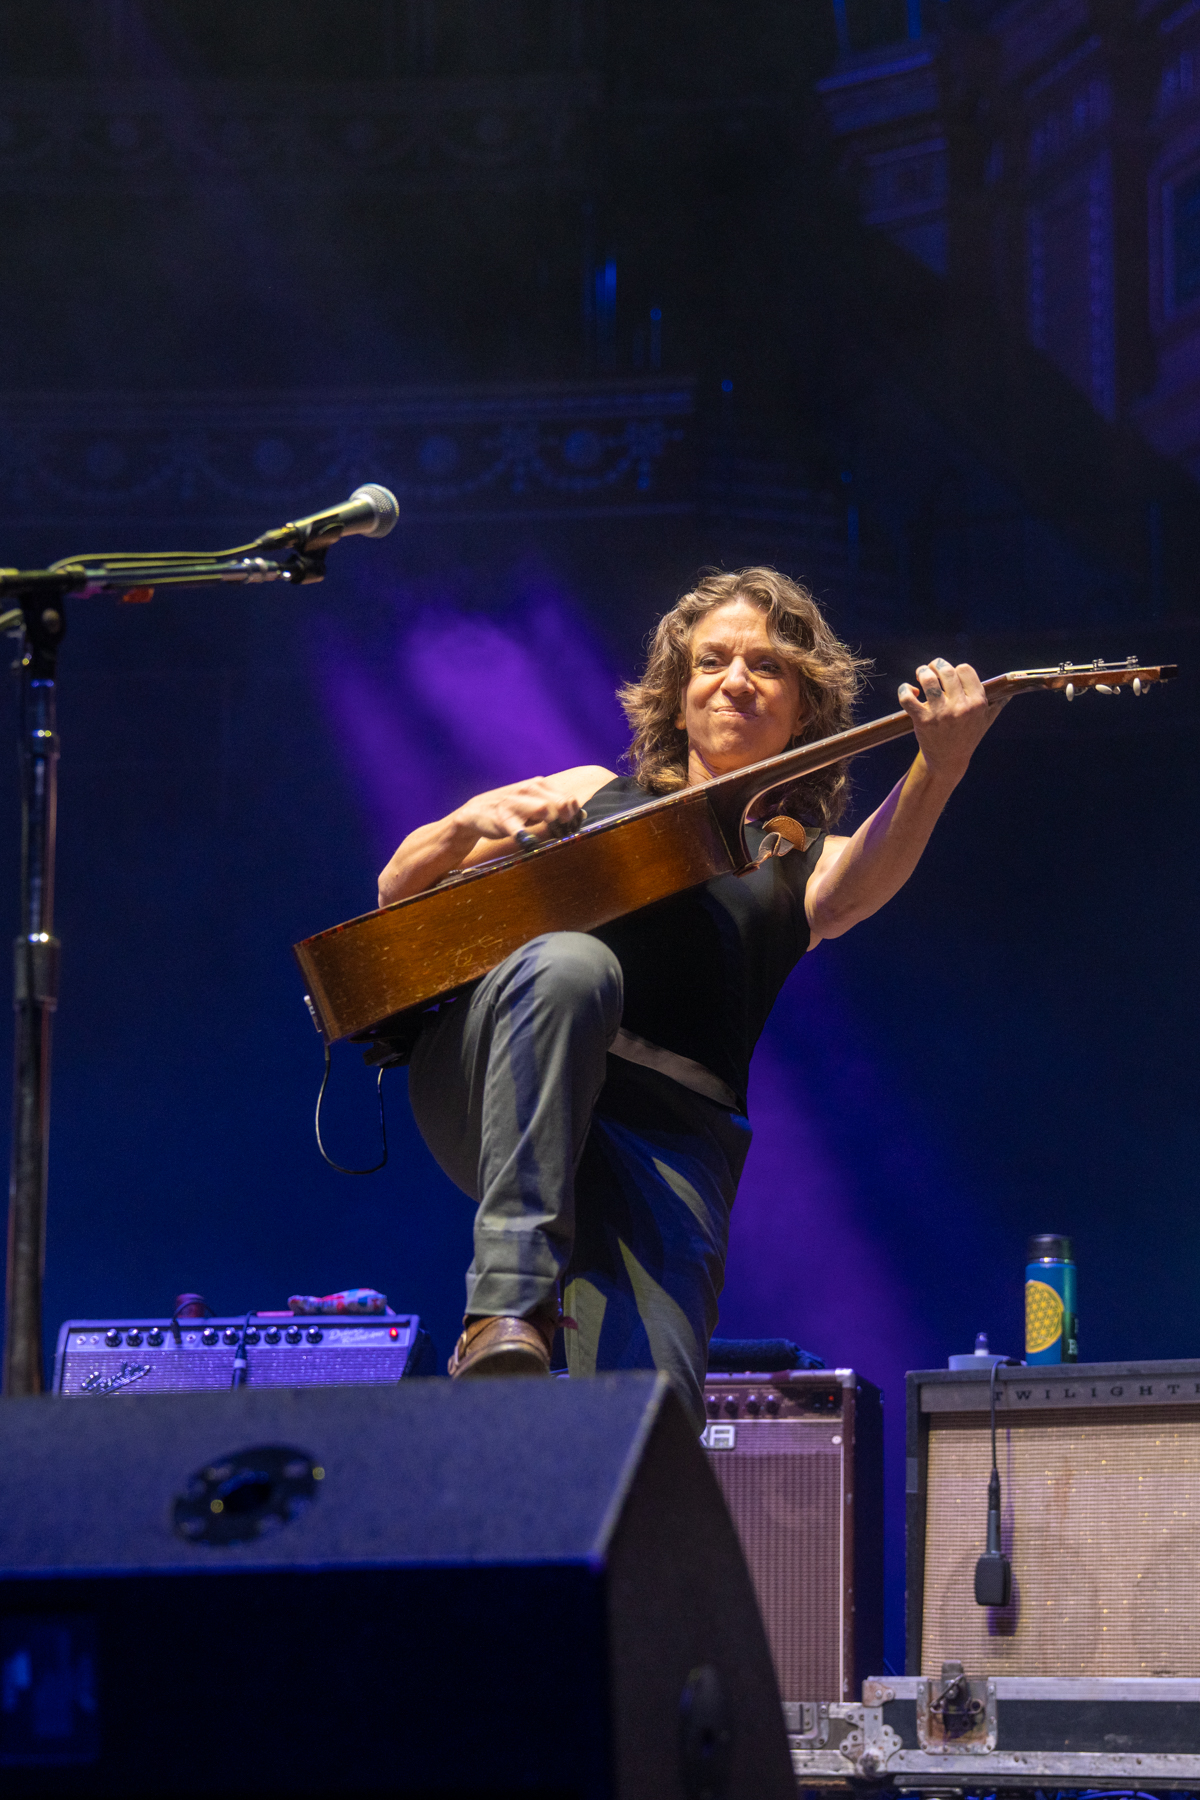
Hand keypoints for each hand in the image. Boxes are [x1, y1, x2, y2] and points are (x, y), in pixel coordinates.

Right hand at [450, 777, 583, 845]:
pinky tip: (531, 843)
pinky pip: (518, 828)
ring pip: (544, 809)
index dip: (575, 815)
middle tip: (565, 833)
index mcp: (539, 785)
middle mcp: (528, 789)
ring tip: (554, 836)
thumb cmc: (510, 811)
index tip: (573, 828)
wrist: (475, 813)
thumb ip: (556, 808)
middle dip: (568, 820)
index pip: (569, 798)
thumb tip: (582, 814)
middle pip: (561, 802)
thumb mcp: (534, 805)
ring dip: (554, 825)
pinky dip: (527, 837)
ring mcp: (514, 802)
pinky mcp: (502, 818)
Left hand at [897, 659, 1005, 784]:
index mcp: (977, 703)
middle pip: (946, 671)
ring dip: (922, 672)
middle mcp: (960, 707)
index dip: (956, 668)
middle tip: (932, 669)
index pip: (965, 670)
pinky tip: (909, 691)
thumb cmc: (968, 737)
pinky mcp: (922, 720)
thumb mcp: (986, 721)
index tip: (951, 675)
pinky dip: (904, 690)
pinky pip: (907, 697)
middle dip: (936, 665)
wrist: (948, 761)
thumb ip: (997, 704)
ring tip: (921, 674)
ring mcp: (940, 713)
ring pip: (927, 679)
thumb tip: (1009, 692)